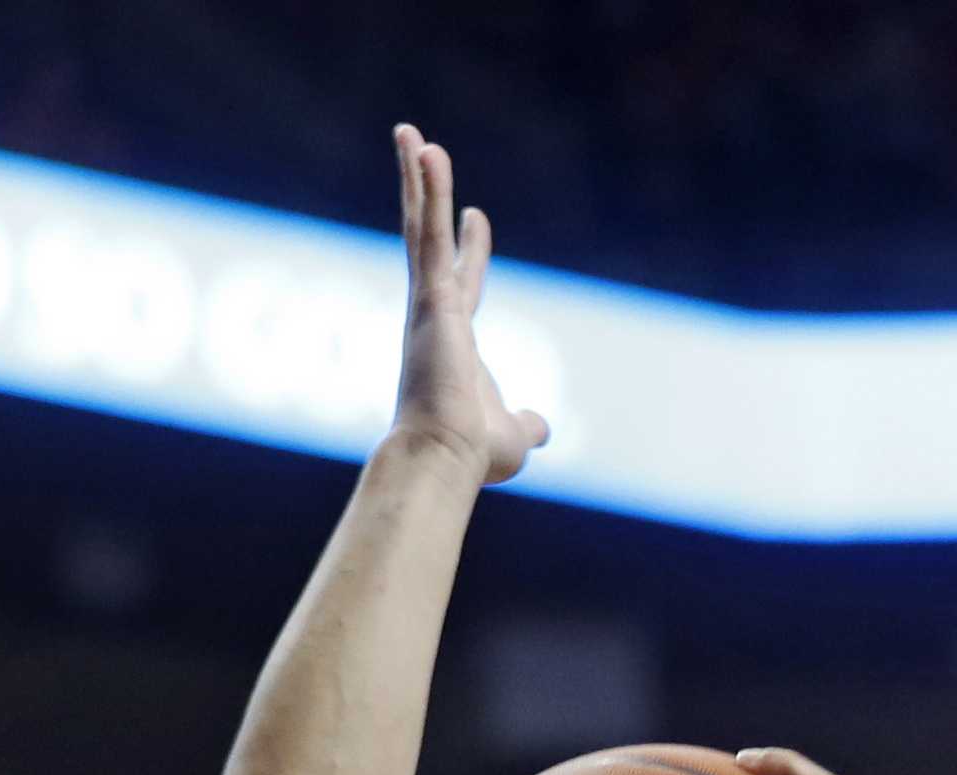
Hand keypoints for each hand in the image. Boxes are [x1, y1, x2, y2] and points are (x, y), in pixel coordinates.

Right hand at [386, 126, 546, 486]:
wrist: (444, 459)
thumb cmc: (474, 455)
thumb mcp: (516, 436)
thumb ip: (528, 423)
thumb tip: (543, 426)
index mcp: (456, 341)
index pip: (465, 282)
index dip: (471, 249)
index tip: (475, 215)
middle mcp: (435, 315)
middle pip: (428, 240)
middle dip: (425, 194)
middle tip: (421, 149)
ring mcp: (429, 303)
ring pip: (420, 226)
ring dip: (418, 178)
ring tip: (412, 133)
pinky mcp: (430, 296)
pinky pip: (428, 233)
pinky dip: (428, 191)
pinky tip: (427, 151)